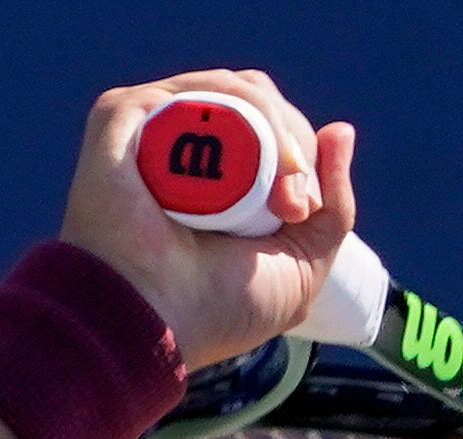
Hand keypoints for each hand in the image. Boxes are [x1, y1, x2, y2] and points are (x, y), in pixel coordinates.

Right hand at [60, 70, 358, 368]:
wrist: (155, 325)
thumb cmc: (217, 310)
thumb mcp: (301, 266)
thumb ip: (334, 207)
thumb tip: (341, 130)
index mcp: (215, 177)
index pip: (272, 125)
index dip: (301, 152)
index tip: (300, 210)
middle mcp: (180, 148)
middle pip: (256, 99)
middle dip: (292, 142)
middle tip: (290, 205)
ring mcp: (148, 129)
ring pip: (229, 90)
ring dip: (270, 128)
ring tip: (272, 192)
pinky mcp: (121, 118)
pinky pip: (188, 92)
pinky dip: (227, 108)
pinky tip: (239, 148)